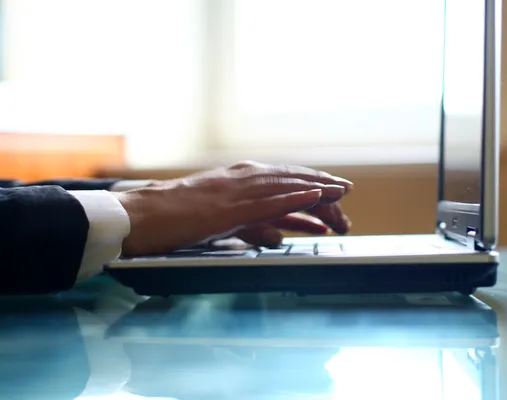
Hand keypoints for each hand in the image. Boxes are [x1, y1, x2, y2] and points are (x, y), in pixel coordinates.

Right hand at [113, 161, 352, 255]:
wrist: (140, 215)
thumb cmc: (174, 219)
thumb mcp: (219, 220)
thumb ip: (250, 223)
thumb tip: (278, 234)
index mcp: (236, 180)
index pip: (280, 180)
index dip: (307, 183)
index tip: (330, 189)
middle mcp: (239, 179)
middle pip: (287, 180)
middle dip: (318, 185)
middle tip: (344, 191)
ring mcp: (234, 191)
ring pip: (283, 185)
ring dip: (314, 187)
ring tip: (340, 190)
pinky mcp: (229, 207)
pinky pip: (267, 200)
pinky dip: (293, 197)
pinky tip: (313, 197)